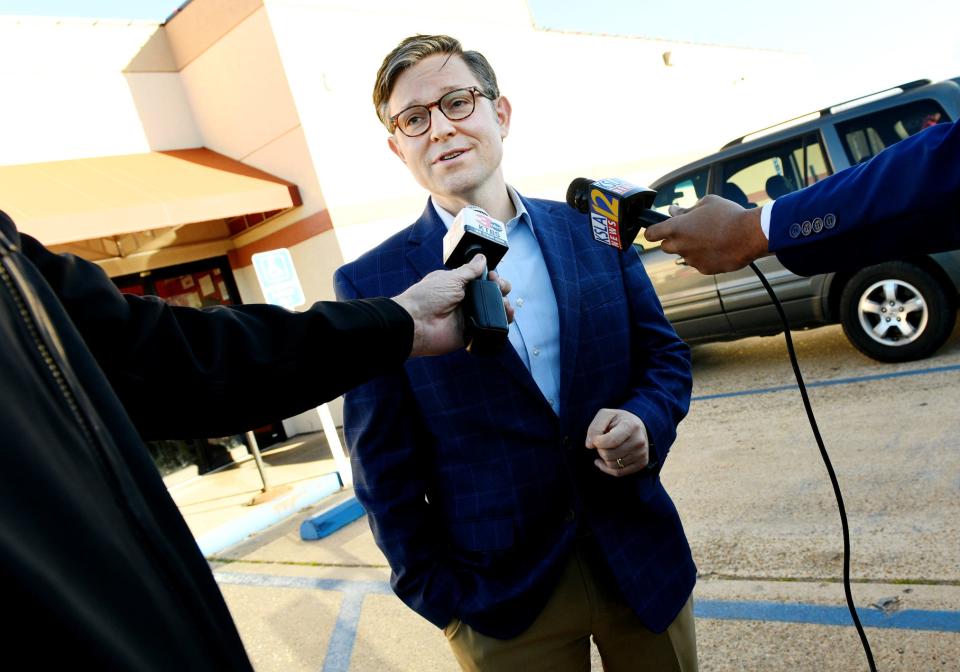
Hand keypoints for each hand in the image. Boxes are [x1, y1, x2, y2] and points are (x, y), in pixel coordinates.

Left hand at [392, 254, 512, 357]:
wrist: (416, 323)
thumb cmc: (428, 297)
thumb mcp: (451, 278)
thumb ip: (469, 270)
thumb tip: (482, 258)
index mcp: (460, 285)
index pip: (483, 280)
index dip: (492, 277)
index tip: (494, 276)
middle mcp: (466, 300)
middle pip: (491, 294)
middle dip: (501, 290)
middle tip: (500, 289)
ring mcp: (469, 317)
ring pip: (494, 311)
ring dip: (504, 306)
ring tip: (505, 305)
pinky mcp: (471, 333)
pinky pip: (489, 329)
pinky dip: (500, 325)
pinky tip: (506, 318)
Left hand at [585, 408, 649, 476]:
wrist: (636, 425)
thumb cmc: (617, 420)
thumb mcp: (604, 415)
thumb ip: (595, 428)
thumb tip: (590, 445)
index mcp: (631, 426)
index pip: (610, 441)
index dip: (597, 442)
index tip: (595, 438)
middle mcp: (639, 441)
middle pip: (609, 455)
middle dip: (600, 449)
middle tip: (602, 442)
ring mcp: (641, 454)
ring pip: (612, 465)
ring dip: (604, 458)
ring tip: (607, 448)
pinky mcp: (641, 463)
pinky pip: (618, 473)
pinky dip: (607, 468)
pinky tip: (603, 461)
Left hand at [643, 195, 769, 273]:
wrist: (751, 234)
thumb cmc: (729, 215)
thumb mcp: (707, 203)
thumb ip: (686, 209)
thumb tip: (673, 211)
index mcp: (677, 228)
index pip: (651, 234)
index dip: (651, 231)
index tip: (655, 230)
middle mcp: (680, 245)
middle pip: (665, 247)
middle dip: (673, 239)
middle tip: (688, 231)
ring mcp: (692, 260)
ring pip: (684, 255)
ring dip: (691, 248)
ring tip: (710, 237)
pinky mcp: (704, 269)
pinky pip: (699, 263)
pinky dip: (704, 256)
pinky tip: (718, 247)